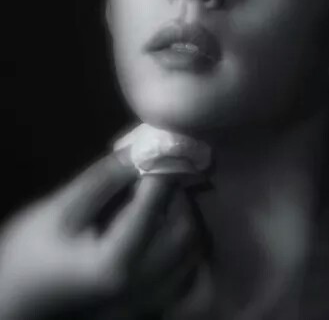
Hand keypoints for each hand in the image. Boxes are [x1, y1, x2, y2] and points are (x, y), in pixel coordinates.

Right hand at [0, 154, 201, 318]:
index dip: (163, 171)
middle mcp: (139, 284)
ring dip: (186, 219)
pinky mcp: (146, 306)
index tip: (165, 147)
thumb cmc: (32, 250)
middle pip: (183, 231)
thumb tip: (141, 149)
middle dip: (178, 196)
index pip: (154, 205)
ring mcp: (146, 300)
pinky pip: (186, 278)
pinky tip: (168, 231)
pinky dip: (186, 249)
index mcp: (116, 260)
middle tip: (162, 174)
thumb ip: (104, 179)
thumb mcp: (62, 209)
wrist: (16, 297)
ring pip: (190, 254)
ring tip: (164, 199)